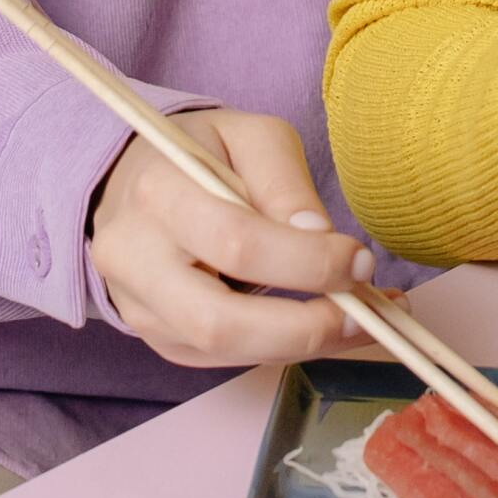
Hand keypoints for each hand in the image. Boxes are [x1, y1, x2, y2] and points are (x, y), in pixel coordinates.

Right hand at [87, 109, 376, 367]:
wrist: (138, 180)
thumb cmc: (206, 153)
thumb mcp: (252, 137)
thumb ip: (284, 182)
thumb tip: (319, 236)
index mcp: (157, 193)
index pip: (237, 242)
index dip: (307, 261)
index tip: (360, 260)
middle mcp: (133, 258)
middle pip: (219, 322)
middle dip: (304, 327)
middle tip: (365, 314)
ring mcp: (139, 307)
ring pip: (222, 351)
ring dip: (301, 345)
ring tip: (359, 323)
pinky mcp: (157, 336)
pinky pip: (223, 360)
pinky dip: (279, 348)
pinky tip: (319, 327)